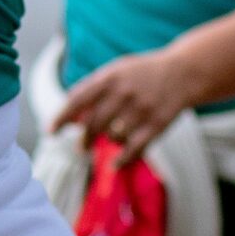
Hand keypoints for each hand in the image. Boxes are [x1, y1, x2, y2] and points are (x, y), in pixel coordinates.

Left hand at [53, 46, 201, 165]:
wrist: (183, 72)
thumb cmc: (141, 74)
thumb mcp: (116, 72)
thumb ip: (92, 91)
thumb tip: (69, 117)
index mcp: (110, 77)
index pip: (77, 100)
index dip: (61, 117)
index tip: (50, 132)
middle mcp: (124, 92)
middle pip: (93, 123)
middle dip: (83, 139)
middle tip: (81, 147)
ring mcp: (141, 109)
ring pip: (112, 136)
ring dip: (106, 142)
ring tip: (108, 139)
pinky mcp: (157, 124)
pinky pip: (134, 148)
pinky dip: (122, 159)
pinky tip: (115, 163)